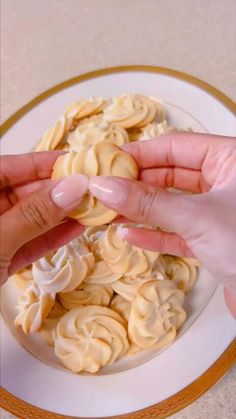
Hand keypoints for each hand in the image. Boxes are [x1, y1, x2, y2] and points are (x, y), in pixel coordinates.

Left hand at [0, 152, 87, 284]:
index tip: (79, 161)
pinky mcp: (1, 260)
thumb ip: (34, 214)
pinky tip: (78, 229)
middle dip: (62, 191)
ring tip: (95, 208)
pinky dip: (53, 238)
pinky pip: (30, 244)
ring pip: (33, 220)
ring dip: (64, 216)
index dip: (46, 162)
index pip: (13, 166)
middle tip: (96, 190)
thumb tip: (73, 187)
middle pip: (27, 193)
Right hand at [89, 133, 235, 315]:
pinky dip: (155, 234)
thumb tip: (105, 186)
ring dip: (142, 210)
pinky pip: (179, 233)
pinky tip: (130, 234)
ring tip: (109, 211)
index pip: (176, 147)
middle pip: (172, 175)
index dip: (140, 153)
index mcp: (232, 160)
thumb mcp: (197, 217)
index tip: (108, 161)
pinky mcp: (215, 242)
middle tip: (104, 189)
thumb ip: (149, 202)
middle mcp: (227, 183)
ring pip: (173, 205)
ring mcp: (220, 213)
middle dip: (136, 184)